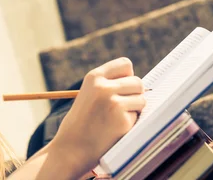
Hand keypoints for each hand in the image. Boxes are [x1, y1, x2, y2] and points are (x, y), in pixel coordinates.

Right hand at [48, 57, 145, 177]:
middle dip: (134, 94)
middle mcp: (104, 87)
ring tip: (115, 119)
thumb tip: (139, 83)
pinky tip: (114, 129)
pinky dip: (130, 123)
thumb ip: (109, 84)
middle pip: (137, 82)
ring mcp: (114, 103)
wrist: (71, 148)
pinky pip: (138, 117)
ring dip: (134, 109)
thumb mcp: (89, 94)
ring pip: (141, 99)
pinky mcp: (122, 120)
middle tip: (120, 108)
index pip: (125, 64)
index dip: (127, 76)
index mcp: (94, 77)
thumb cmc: (82, 122)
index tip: (122, 88)